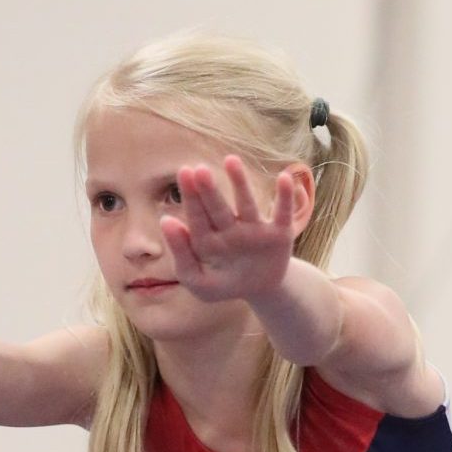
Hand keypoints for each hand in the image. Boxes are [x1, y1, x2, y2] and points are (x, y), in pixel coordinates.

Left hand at [160, 156, 300, 303]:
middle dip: (209, 190)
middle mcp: (231, 228)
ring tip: (230, 161)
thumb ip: (181, 256)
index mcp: (209, 238)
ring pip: (246, 204)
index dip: (191, 198)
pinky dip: (285, 197)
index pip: (197, 218)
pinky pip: (282, 214)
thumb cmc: (225, 284)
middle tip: (199, 170)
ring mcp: (255, 229)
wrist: (260, 291)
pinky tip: (285, 178)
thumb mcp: (198, 281)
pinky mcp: (280, 233)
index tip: (184, 174)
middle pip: (218, 208)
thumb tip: (166, 221)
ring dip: (240, 183)